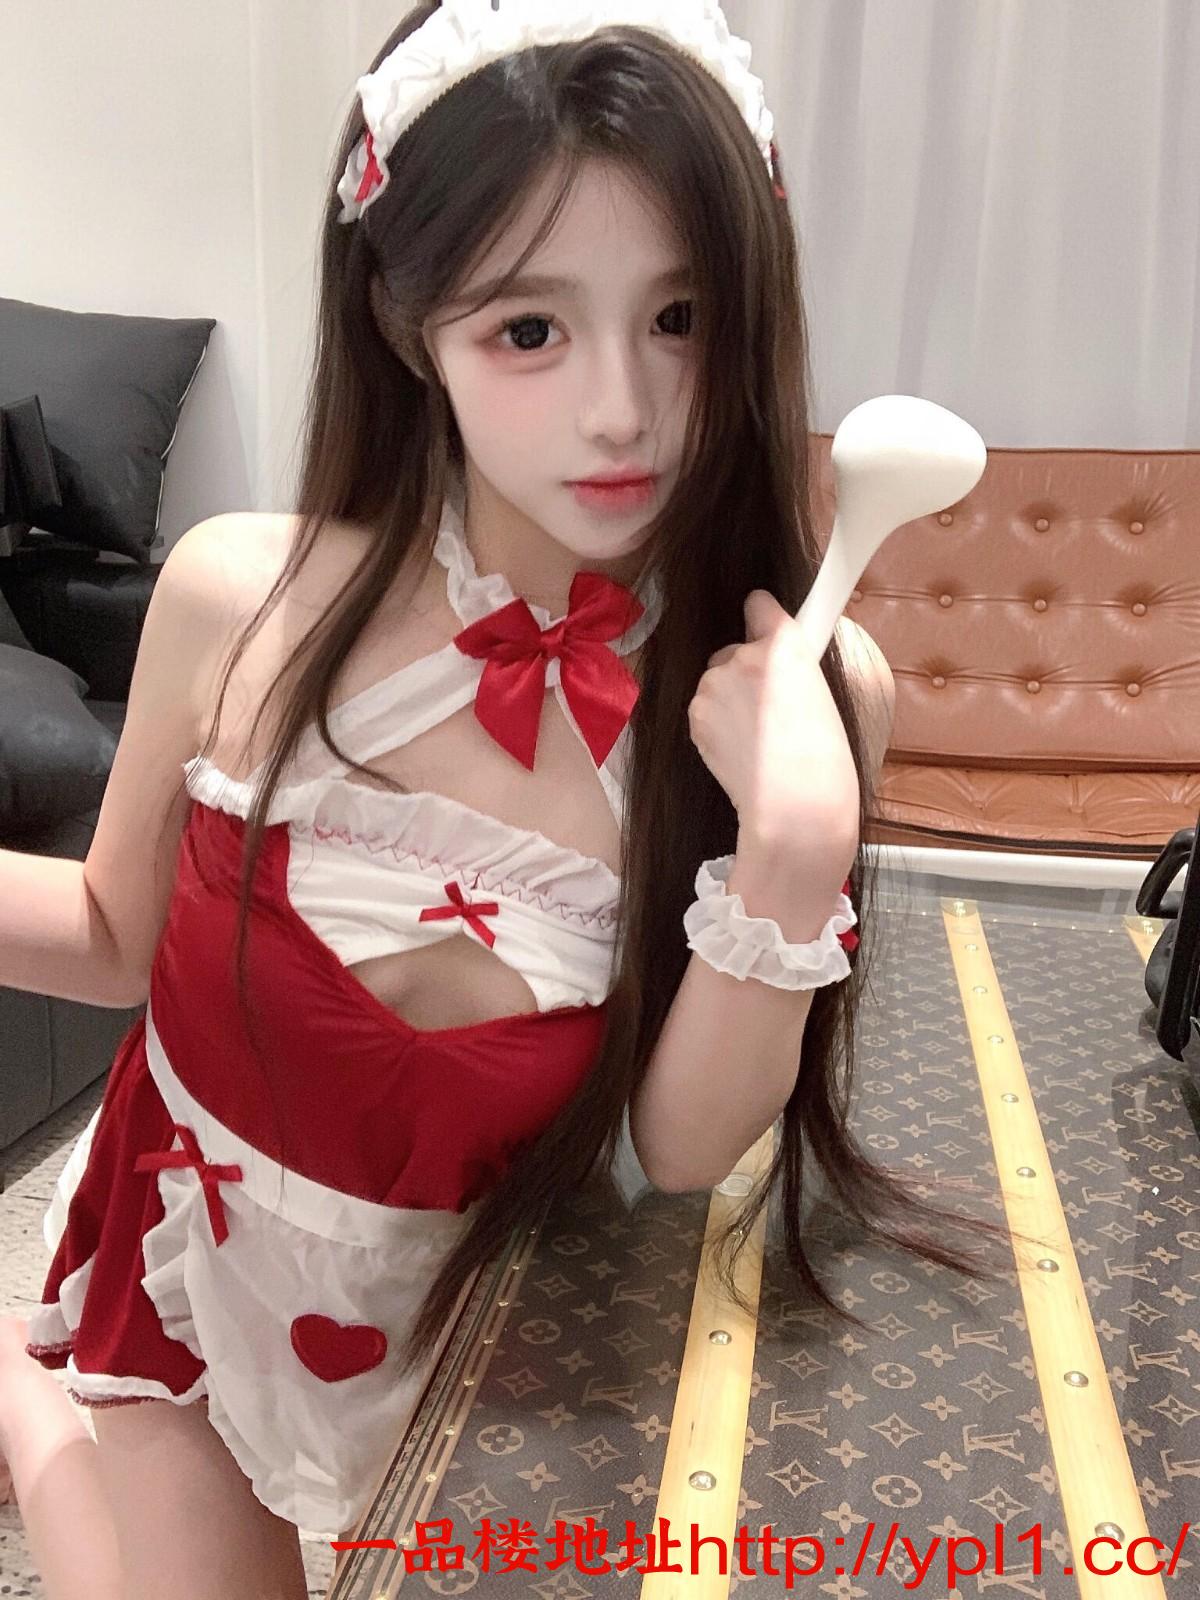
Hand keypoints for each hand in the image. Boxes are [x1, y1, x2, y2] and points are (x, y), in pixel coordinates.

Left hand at [687, 590, 859, 880]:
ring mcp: (714, 684)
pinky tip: (743, 748)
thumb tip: (773, 652)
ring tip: (760, 737)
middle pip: (735, 651)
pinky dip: (717, 723)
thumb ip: (791, 663)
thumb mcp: (823, 693)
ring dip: (730, 700)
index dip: (763, 620)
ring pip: (716, 682)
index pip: (759, 604)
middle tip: (774, 710)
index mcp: (785, 644)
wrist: (794, 802)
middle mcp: (743, 654)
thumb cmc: (823, 757)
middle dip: (746, 671)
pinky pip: (705, 709)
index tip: (765, 626)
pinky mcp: (696, 714)